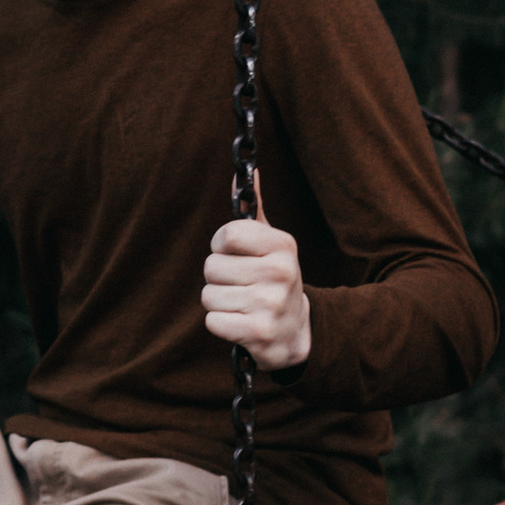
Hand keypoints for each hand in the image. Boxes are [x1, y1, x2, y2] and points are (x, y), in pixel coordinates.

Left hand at [202, 208, 311, 371]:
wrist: (295, 332)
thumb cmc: (273, 280)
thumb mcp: (270, 245)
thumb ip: (252, 209)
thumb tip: (243, 172)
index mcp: (283, 245)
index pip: (227, 235)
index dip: (222, 247)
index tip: (235, 255)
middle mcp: (281, 272)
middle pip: (212, 267)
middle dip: (218, 278)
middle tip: (242, 286)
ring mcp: (272, 304)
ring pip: (208, 295)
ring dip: (218, 303)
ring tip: (242, 304)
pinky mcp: (259, 332)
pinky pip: (212, 321)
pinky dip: (220, 324)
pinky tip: (241, 323)